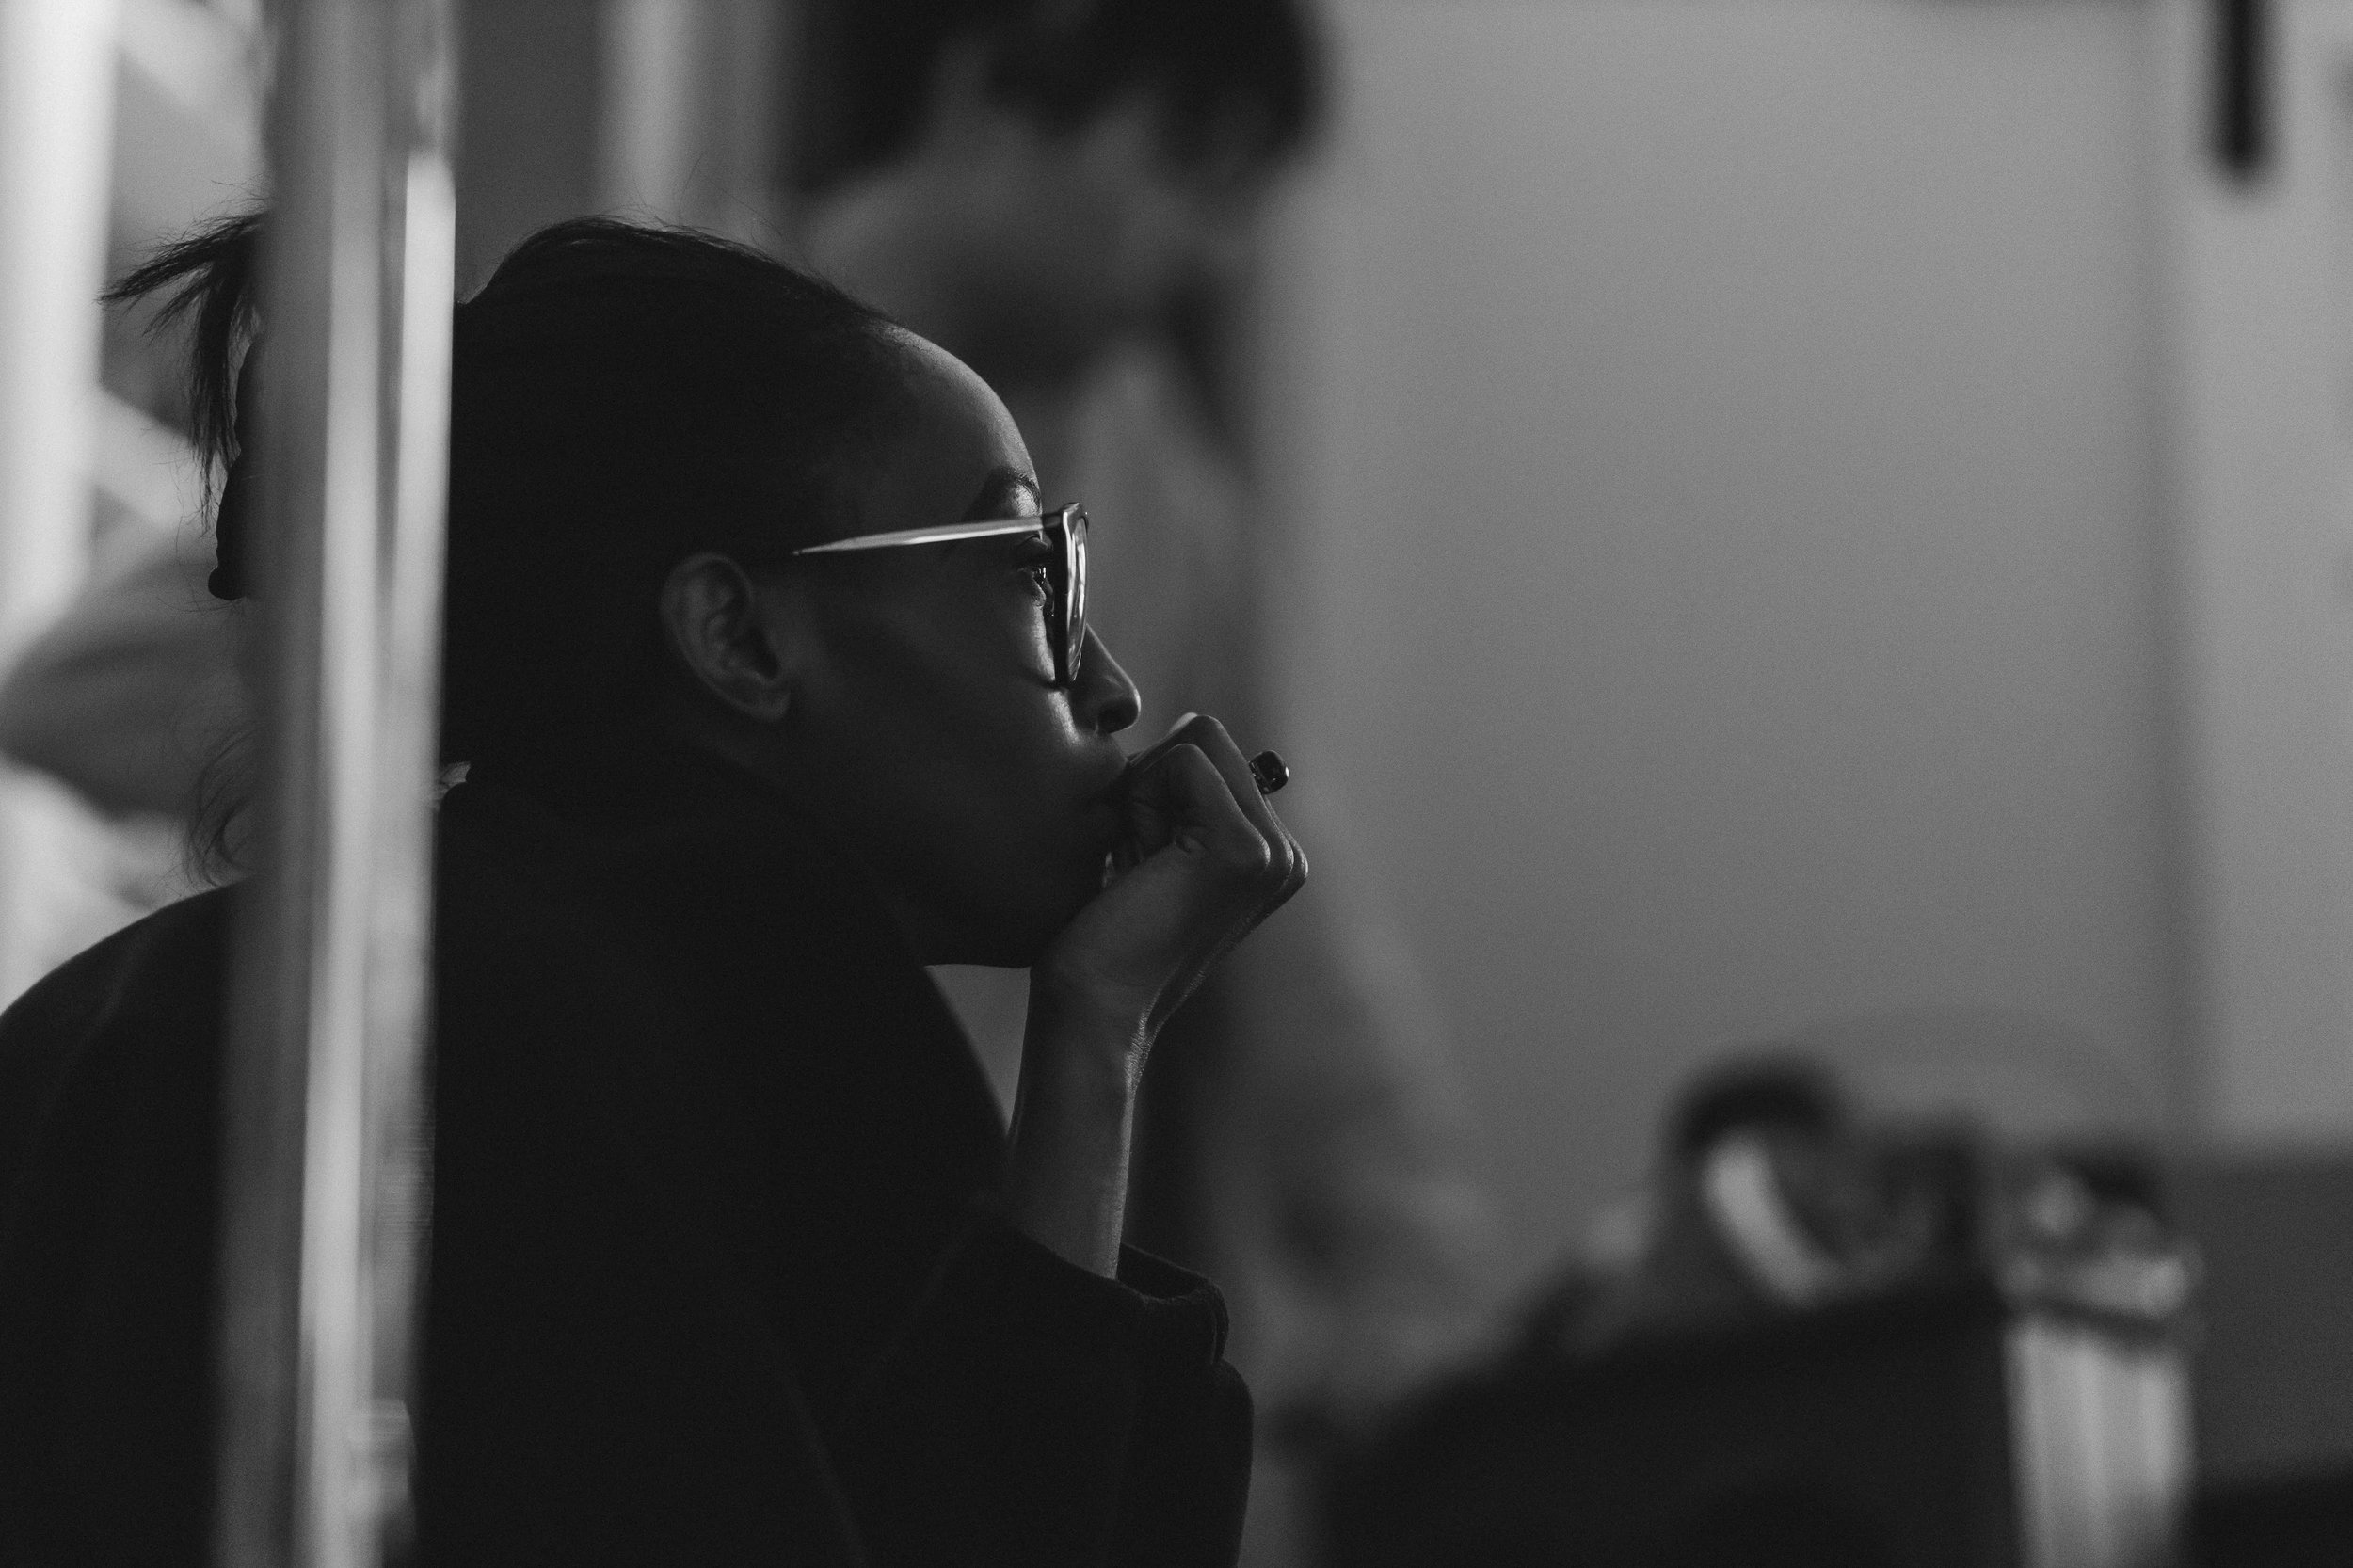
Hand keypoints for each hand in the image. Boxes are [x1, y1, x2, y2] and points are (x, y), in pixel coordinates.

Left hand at [1004, 714, 1305, 1273]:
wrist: (1093, 1009)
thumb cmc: (1100, 936)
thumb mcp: (1152, 850)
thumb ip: (1180, 798)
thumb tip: (1187, 723)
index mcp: (1272, 855)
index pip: (1211, 749)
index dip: (1153, 787)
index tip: (1139, 862)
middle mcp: (1286, 854)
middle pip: (1207, 734)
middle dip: (1151, 782)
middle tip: (1135, 862)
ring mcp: (1272, 853)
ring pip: (1196, 740)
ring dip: (1145, 793)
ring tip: (1137, 866)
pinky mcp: (1243, 849)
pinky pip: (1182, 761)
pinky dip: (1141, 801)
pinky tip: (1137, 866)